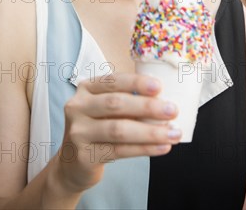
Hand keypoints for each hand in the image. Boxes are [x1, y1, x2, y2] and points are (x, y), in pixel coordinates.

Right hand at [55, 72, 179, 194]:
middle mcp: (78, 107)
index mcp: (86, 88)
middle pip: (116, 104)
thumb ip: (126, 99)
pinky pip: (120, 150)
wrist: (72, 164)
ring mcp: (78, 132)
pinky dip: (144, 148)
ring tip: (174, 133)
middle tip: (173, 110)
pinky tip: (162, 147)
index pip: (113, 81)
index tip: (159, 86)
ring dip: (151, 131)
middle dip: (147, 106)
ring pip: (119, 129)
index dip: (136, 82)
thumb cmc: (98, 128)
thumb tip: (164, 97)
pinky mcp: (84, 156)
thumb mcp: (104, 108)